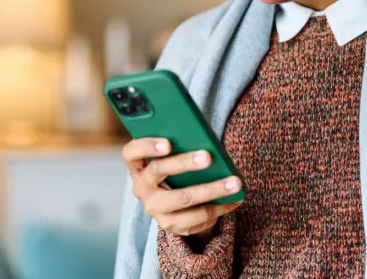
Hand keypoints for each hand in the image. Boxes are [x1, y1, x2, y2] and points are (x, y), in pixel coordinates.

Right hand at [123, 138, 241, 237]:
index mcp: (138, 165)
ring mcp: (154, 209)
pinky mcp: (171, 225)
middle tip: (208, 157)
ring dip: (211, 190)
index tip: (168, 143)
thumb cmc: (177, 168)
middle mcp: (141, 188)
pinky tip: (234, 199)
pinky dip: (219, 208)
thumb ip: (181, 145)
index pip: (131, 153)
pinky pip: (196, 218)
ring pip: (182, 199)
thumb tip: (206, 141)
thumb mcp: (174, 156)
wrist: (176, 202)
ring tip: (235, 183)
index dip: (147, 146)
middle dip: (184, 163)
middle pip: (158, 172)